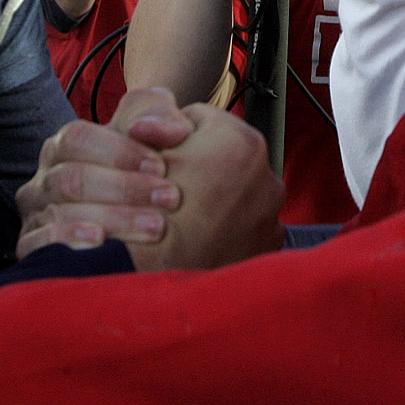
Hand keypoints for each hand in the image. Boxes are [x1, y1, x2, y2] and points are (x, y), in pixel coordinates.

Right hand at [16, 88, 195, 256]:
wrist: (148, 217)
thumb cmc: (150, 169)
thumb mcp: (159, 133)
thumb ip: (161, 117)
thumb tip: (144, 127)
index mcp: (65, 144)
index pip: (78, 139)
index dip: (119, 151)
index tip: (161, 166)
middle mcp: (44, 178)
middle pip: (72, 178)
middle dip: (125, 188)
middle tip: (170, 198)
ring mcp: (35, 214)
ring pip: (60, 213)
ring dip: (112, 219)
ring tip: (156, 227)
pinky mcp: (32, 248)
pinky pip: (38, 245)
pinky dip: (69, 241)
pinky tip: (101, 243)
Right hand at [130, 104, 285, 272]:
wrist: (154, 285)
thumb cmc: (144, 212)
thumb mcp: (134, 148)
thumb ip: (150, 118)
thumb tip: (161, 121)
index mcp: (242, 142)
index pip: (200, 120)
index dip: (168, 138)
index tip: (155, 160)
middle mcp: (268, 177)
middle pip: (221, 157)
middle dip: (197, 169)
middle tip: (164, 192)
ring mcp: (270, 216)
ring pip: (233, 192)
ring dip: (212, 200)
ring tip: (179, 219)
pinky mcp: (266, 249)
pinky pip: (243, 227)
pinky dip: (224, 230)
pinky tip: (198, 240)